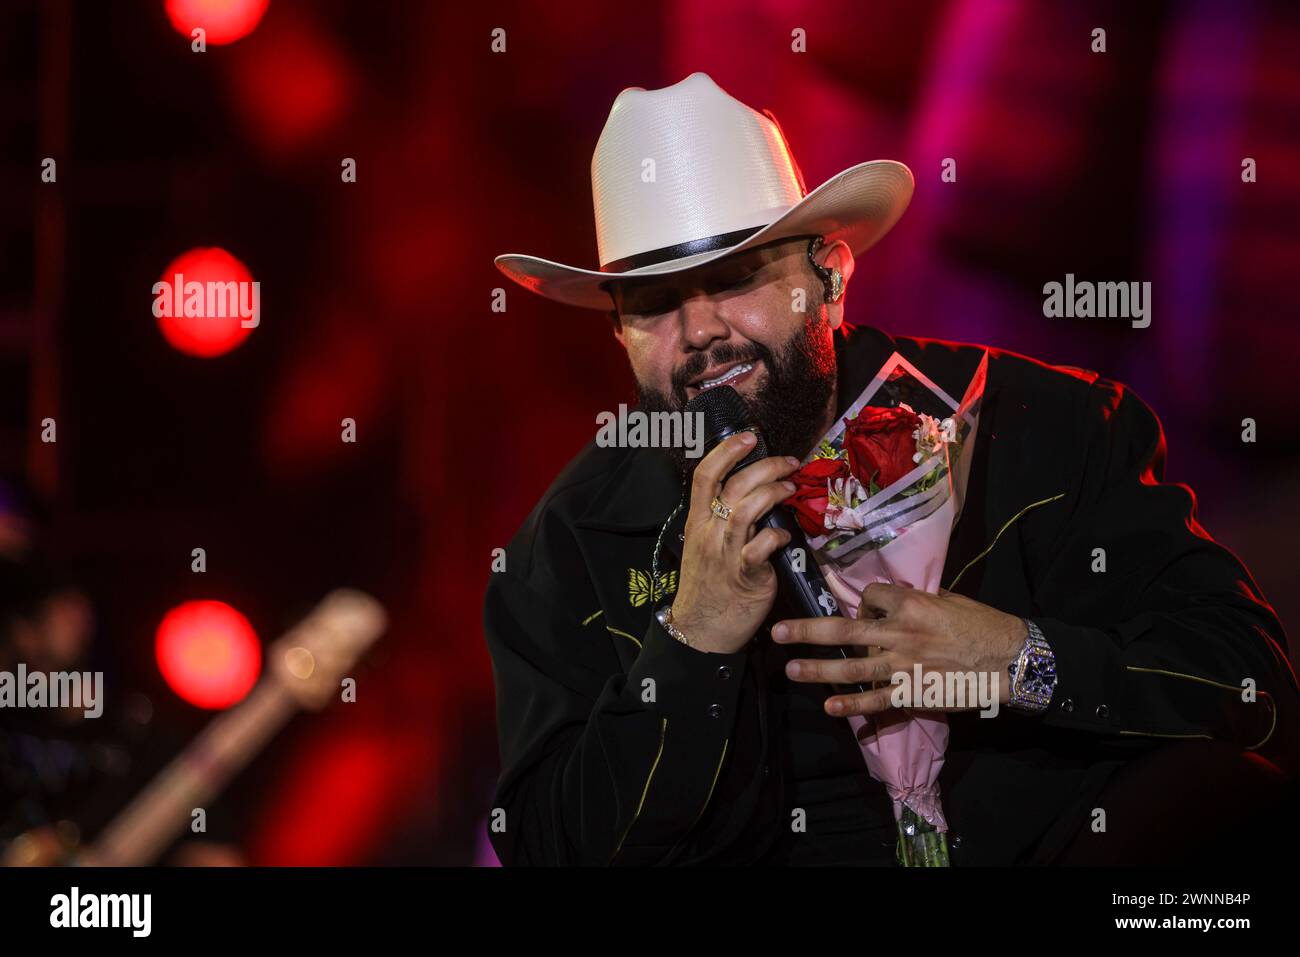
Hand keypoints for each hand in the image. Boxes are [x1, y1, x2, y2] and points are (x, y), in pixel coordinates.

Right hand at [669, 430, 800, 653]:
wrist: (700, 630)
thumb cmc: (707, 585)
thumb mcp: (704, 546)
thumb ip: (722, 520)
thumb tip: (752, 494)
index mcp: (697, 521)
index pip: (704, 476)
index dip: (726, 451)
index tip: (749, 437)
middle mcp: (709, 532)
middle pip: (734, 486)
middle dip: (765, 466)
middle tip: (789, 463)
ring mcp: (726, 553)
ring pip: (747, 510)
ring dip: (773, 493)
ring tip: (791, 489)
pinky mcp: (745, 576)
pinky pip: (762, 547)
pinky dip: (778, 536)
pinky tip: (787, 537)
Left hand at [771, 582, 1026, 715]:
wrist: (1008, 659)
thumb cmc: (981, 624)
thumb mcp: (948, 600)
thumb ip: (916, 601)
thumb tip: (889, 603)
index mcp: (910, 605)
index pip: (870, 597)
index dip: (866, 602)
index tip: (871, 610)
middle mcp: (900, 634)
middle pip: (843, 630)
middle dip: (806, 631)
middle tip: (777, 632)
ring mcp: (903, 665)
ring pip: (851, 667)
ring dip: (817, 669)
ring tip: (790, 669)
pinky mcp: (912, 692)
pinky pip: (876, 700)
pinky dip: (852, 705)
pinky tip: (831, 707)